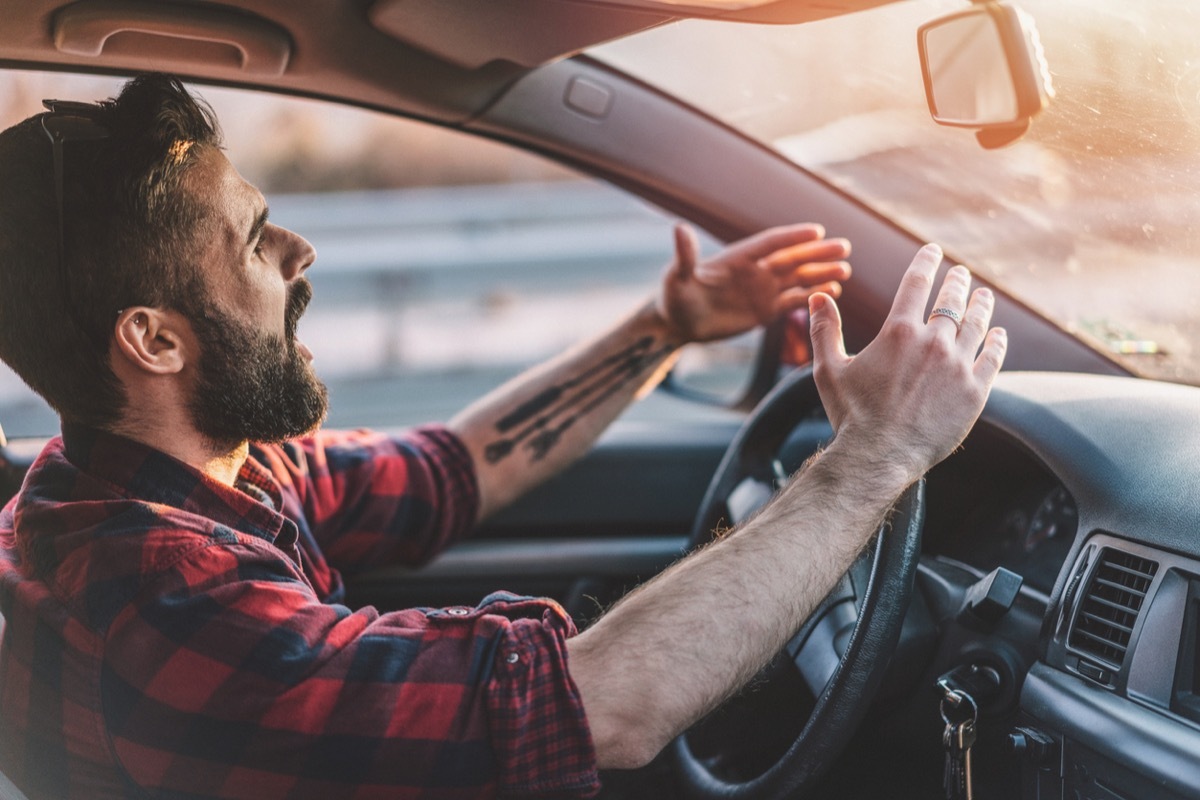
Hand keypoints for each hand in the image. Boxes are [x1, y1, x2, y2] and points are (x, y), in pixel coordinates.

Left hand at [656, 223, 850, 342]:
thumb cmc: (674, 297)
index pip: (771, 243)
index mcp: (738, 257)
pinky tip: (832, 293)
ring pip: (798, 279)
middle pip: (792, 258)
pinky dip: (812, 297)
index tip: (817, 230)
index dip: (792, 237)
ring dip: (821, 274)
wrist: (679, 324)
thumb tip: (678, 228)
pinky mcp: (765, 310)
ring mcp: (762, 289)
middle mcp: (755, 270)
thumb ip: (685, 255)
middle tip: (844, 248)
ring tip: (845, 271)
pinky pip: (793, 301)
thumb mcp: (677, 278)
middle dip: (817, 253)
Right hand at [809, 244, 1006, 482]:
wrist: (879, 456)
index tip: (933, 251)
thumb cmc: (851, 415)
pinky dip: (997, 342)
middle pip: (951, 300)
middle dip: (956, 282)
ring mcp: (958, 366)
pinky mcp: (975, 392)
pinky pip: (992, 358)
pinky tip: (998, 334)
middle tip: (960, 273)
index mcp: (898, 332)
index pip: (916, 284)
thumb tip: (818, 296)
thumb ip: (825, 329)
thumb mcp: (828, 369)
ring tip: (984, 295)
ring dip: (981, 305)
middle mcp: (933, 342)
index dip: (926, 262)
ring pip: (976, 325)